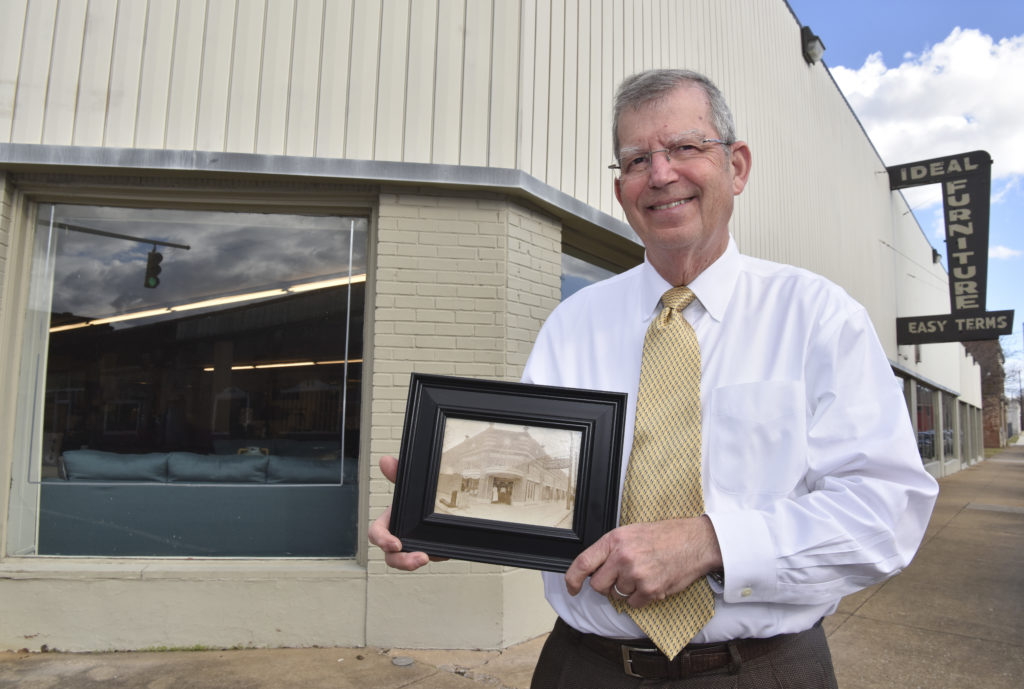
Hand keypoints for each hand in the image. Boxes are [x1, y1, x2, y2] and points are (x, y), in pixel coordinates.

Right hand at [367, 455, 445, 569]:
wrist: (440, 500)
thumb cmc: (414, 498)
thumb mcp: (407, 485)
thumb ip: (396, 474)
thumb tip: (386, 461)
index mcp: (389, 523)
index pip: (377, 534)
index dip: (383, 540)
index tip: (396, 544)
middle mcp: (398, 538)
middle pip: (392, 557)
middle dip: (403, 562)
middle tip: (420, 558)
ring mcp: (413, 546)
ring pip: (411, 560)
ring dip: (421, 560)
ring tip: (433, 554)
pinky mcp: (429, 551)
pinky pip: (432, 557)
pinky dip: (439, 554)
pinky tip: (445, 550)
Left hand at [565, 516, 721, 607]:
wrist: (693, 541)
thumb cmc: (664, 536)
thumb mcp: (630, 532)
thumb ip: (610, 549)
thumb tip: (593, 568)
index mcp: (614, 540)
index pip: (582, 563)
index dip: (572, 580)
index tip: (572, 588)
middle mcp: (622, 557)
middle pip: (598, 585)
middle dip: (606, 585)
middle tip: (621, 576)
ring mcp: (636, 574)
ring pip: (617, 595)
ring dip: (627, 589)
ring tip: (643, 573)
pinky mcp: (650, 590)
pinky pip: (634, 603)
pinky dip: (640, 597)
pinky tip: (651, 582)